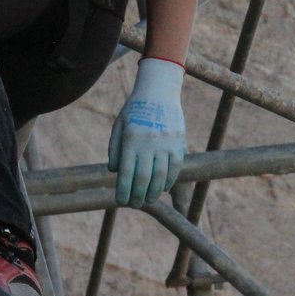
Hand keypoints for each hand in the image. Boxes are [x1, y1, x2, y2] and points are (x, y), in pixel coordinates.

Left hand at [108, 58, 186, 206]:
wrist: (159, 91)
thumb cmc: (134, 110)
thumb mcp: (119, 125)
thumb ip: (115, 149)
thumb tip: (115, 171)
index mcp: (131, 139)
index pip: (126, 173)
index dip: (124, 191)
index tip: (121, 201)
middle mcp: (149, 143)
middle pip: (143, 178)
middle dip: (138, 196)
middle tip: (135, 204)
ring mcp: (166, 144)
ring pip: (160, 176)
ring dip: (153, 192)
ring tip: (147, 200)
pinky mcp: (178, 144)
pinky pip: (174, 168)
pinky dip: (168, 181)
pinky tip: (161, 188)